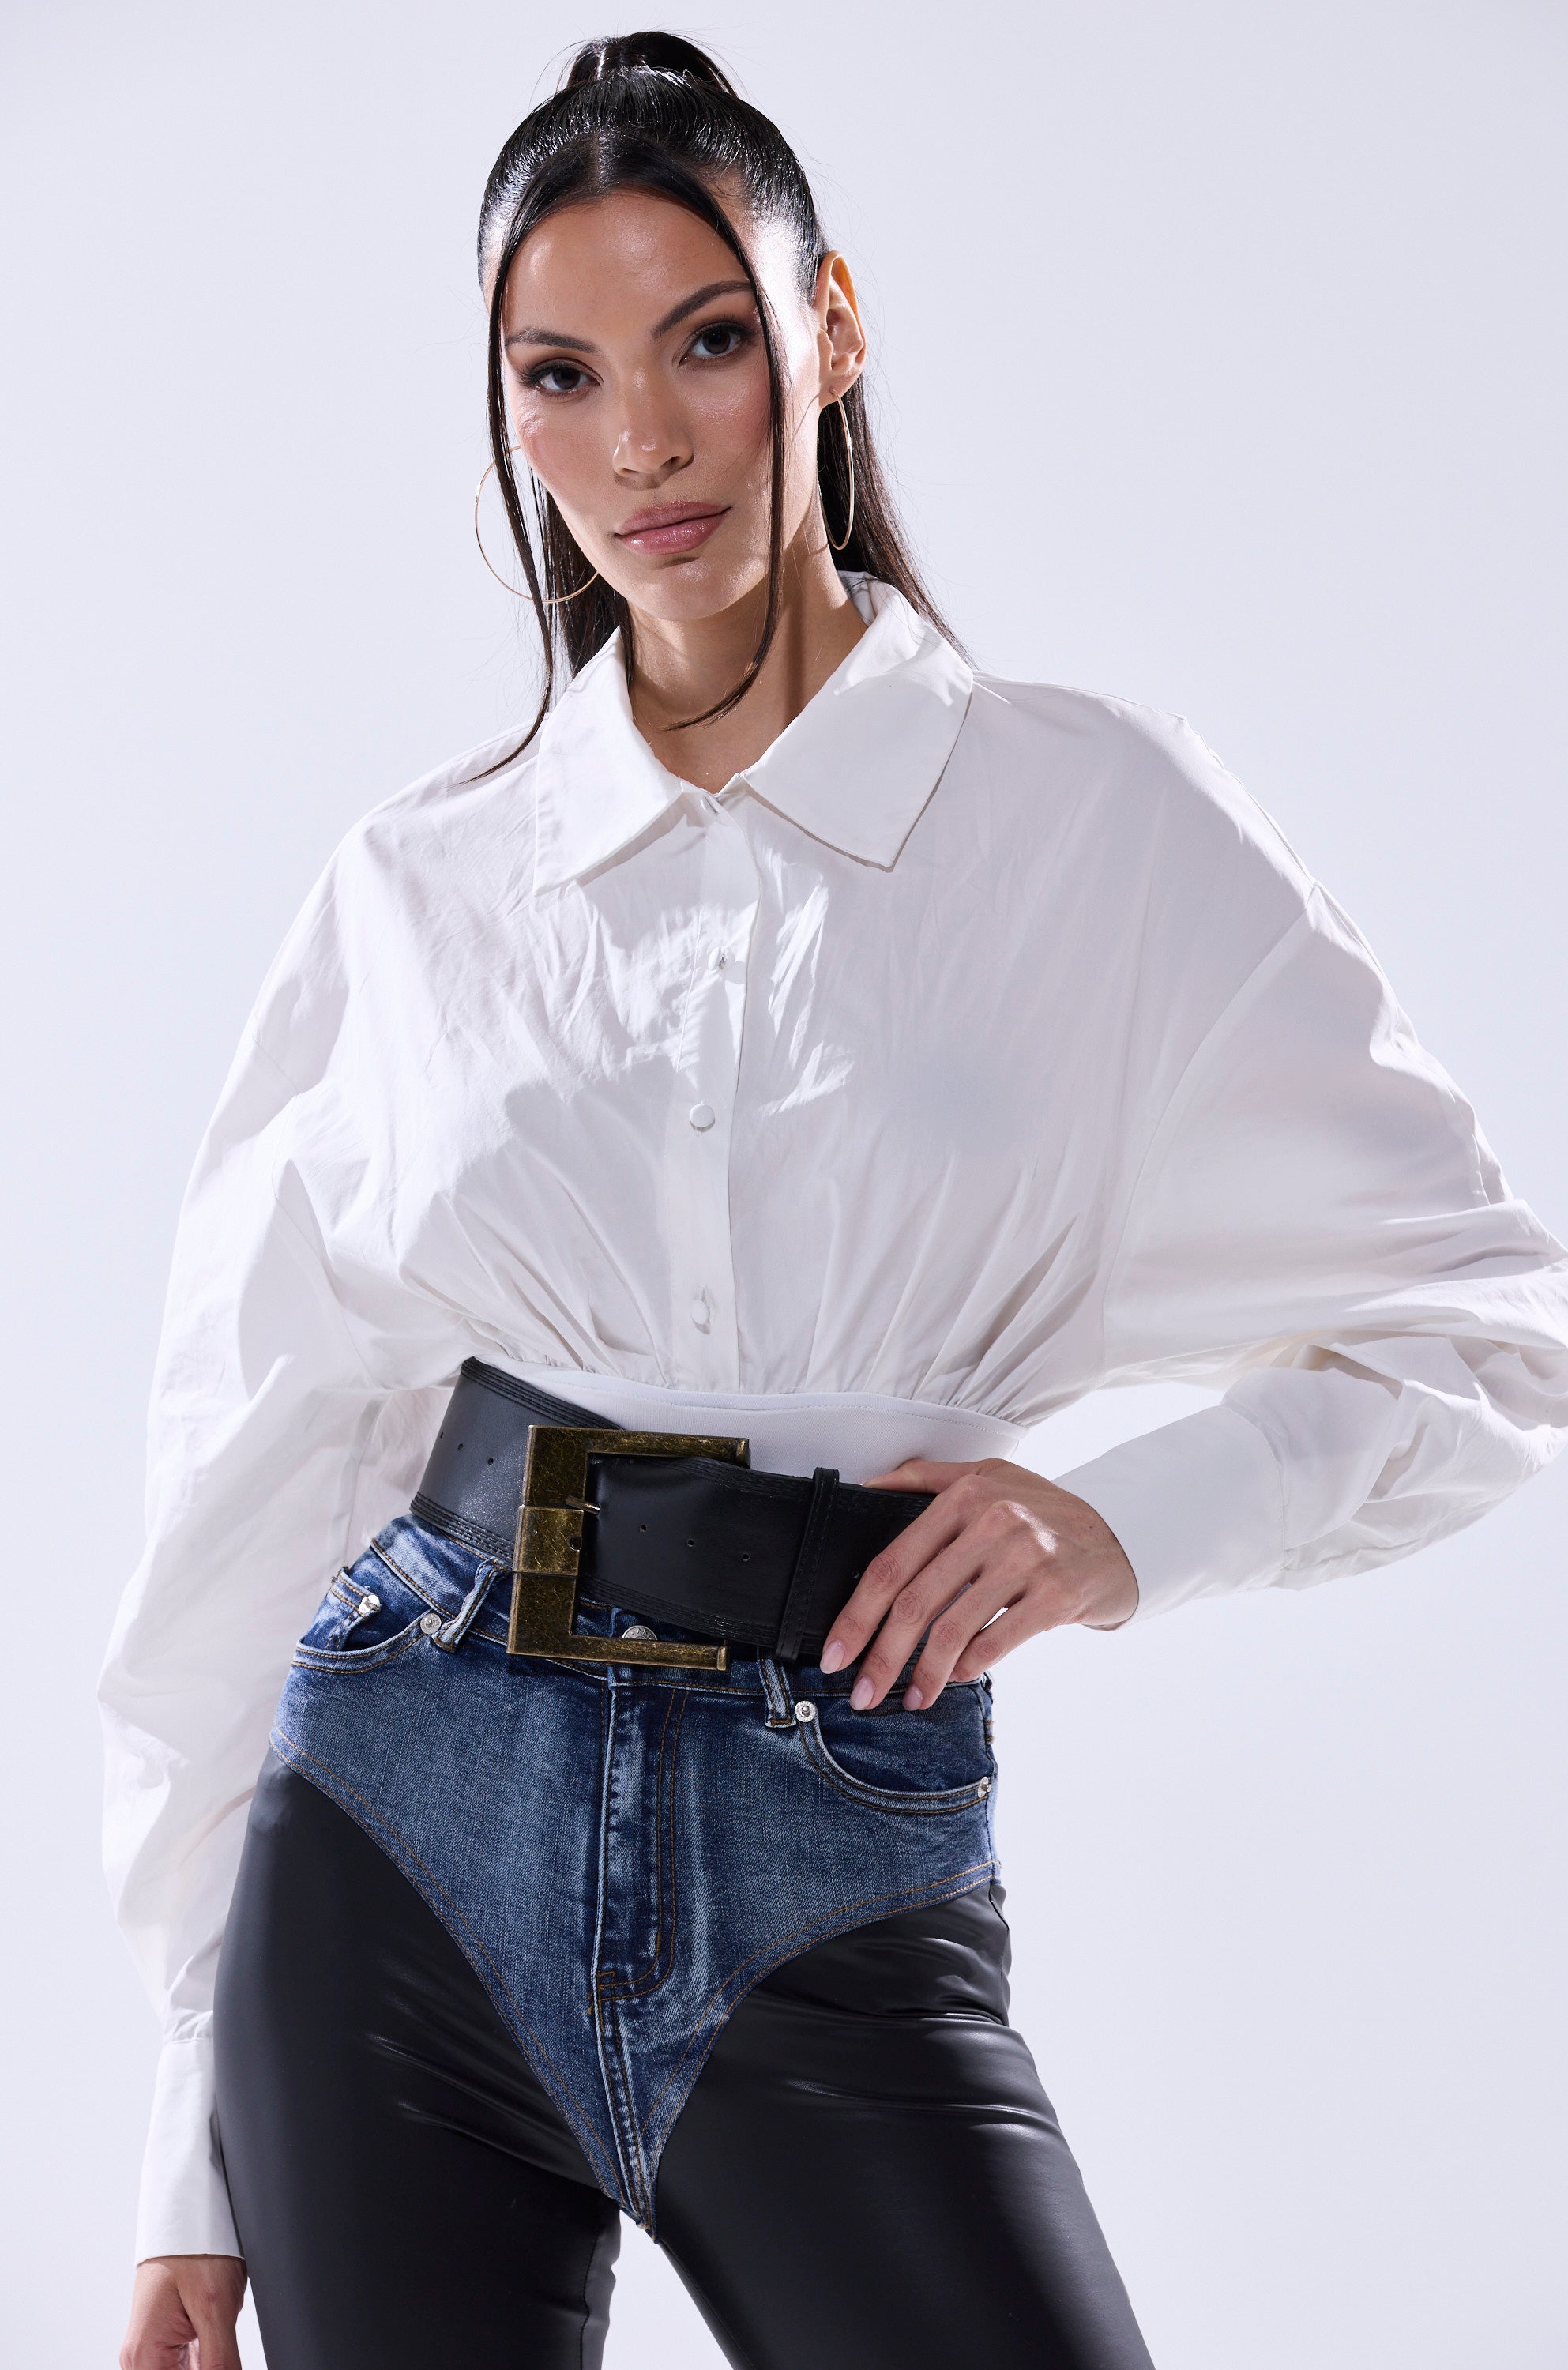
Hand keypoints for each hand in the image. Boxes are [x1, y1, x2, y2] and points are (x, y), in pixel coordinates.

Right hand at [121, 2255, 246, 2369]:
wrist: (191, 2214)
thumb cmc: (194, 2248)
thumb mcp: (216, 2308)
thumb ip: (220, 2361)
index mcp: (144, 2354)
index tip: (222, 2363)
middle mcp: (141, 2354)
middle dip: (208, 2367)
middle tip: (222, 2344)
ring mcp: (153, 2345)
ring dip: (207, 2362)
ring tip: (215, 2328)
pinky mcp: (167, 2336)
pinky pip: (186, 2363)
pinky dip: (206, 2358)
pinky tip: (218, 2339)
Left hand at [818, 1459, 1137, 1710]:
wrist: (1122, 1533)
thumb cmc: (1045, 1512)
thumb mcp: (988, 1477)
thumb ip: (925, 1479)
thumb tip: (865, 1486)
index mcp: (965, 1496)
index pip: (893, 1563)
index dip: (857, 1613)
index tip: (835, 1651)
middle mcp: (994, 1522)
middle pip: (915, 1602)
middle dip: (880, 1656)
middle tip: (860, 1691)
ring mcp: (1027, 1558)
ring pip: (953, 1629)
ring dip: (923, 1675)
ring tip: (910, 1699)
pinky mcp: (1057, 1594)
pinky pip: (996, 1643)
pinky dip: (967, 1668)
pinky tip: (953, 1680)